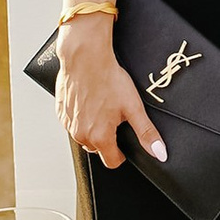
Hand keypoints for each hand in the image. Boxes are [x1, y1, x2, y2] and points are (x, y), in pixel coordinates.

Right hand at [56, 18, 165, 170]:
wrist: (85, 57)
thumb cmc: (108, 78)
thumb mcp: (134, 107)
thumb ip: (146, 133)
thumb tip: (159, 153)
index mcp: (99, 137)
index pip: (112, 161)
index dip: (122, 155)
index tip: (124, 145)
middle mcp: (80, 134)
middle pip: (97, 149)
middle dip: (107, 138)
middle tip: (114, 117)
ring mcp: (68, 124)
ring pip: (84, 136)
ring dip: (93, 128)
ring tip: (102, 107)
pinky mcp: (60, 112)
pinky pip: (72, 123)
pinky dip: (81, 117)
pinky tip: (89, 101)